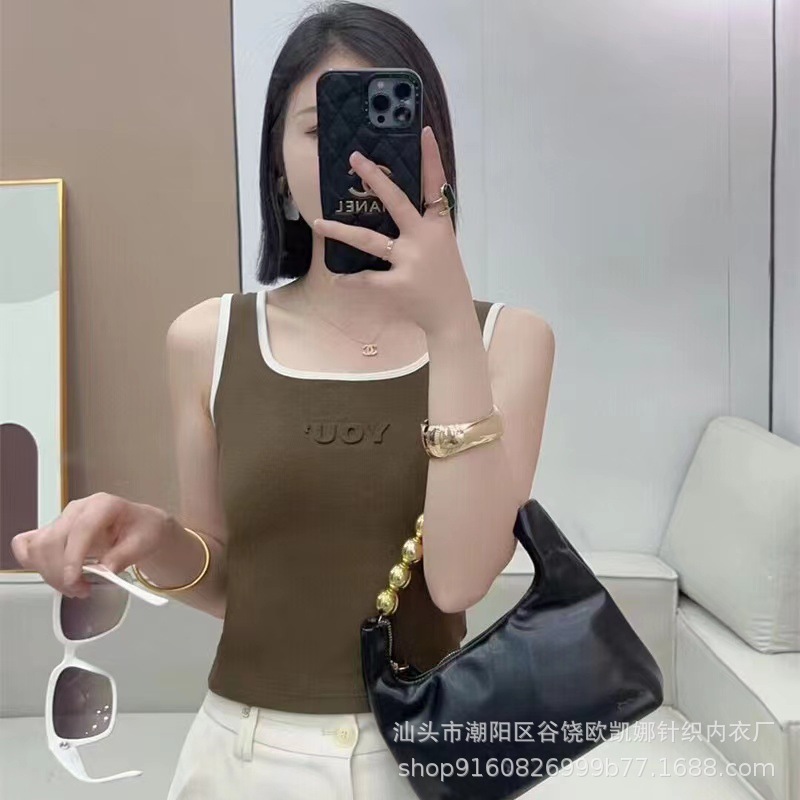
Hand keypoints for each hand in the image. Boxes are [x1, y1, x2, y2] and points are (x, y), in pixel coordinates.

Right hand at [11, 493, 170, 598]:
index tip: (74, 581)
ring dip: (50, 573)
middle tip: (81, 590)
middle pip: (54, 540)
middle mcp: (79, 509)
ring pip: (39, 546)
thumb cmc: (144, 530)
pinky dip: (34, 563)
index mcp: (103, 505)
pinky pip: (29, 544)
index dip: (72, 557)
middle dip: (62, 572)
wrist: (141, 526)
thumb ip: (125, 555)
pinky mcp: (54, 531)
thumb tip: (105, 569)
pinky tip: (52, 574)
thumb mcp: (145, 542)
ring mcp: (63, 519)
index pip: (80, 529)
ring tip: (74, 586)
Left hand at [312, 126, 474, 336]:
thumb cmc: (445, 277)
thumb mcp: (442, 245)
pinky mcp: (396, 285)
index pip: (435, 186)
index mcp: (439, 226)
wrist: (451, 315)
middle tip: (354, 158)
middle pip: (397, 202)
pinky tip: (335, 279)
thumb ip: (424, 225)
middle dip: (375, 179)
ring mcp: (409, 262)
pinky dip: (349, 281)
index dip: (431, 158)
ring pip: (369, 240)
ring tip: (318, 223)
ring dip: (341, 232)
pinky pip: (366, 279)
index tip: (423, 132)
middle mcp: (423, 239)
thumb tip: (399, 204)